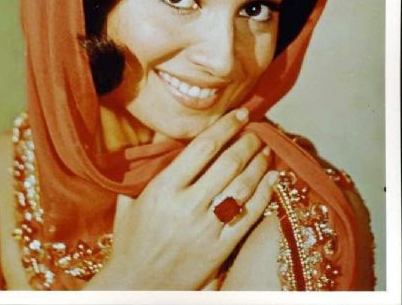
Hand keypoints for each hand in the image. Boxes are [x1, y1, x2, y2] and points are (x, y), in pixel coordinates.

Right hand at [88, 108, 277, 289]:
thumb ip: (147, 165)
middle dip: (247, 142)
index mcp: (164, 189)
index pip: (203, 148)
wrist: (136, 287)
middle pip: (228, 164)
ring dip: (258, 164)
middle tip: (257, 130)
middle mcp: (187, 206)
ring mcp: (206, 229)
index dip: (225, 127)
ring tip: (266, 150)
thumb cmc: (130, 239)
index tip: (239, 114)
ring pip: (241, 188)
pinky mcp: (219, 251)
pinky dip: (264, 195)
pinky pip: (248, 217)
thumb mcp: (129, 198)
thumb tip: (164, 131)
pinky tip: (272, 179)